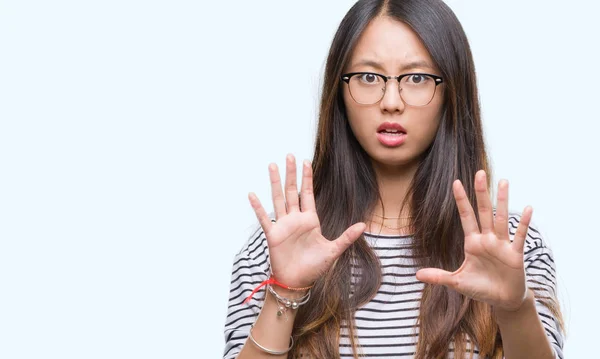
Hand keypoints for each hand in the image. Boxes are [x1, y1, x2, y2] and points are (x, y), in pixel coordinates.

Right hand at [248, 154, 365, 288]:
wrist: (298, 282)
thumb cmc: (314, 267)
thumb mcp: (333, 250)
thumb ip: (347, 237)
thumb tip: (364, 225)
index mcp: (310, 220)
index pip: (308, 194)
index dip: (307, 178)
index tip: (306, 161)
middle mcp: (296, 219)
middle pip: (292, 191)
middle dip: (292, 174)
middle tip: (289, 156)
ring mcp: (284, 225)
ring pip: (278, 199)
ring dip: (275, 183)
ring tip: (272, 166)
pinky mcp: (273, 235)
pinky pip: (264, 218)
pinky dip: (258, 207)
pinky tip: (252, 194)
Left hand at [416, 170, 530, 311]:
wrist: (503, 300)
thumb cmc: (481, 288)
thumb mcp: (457, 282)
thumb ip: (439, 276)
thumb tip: (417, 274)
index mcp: (472, 243)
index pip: (465, 217)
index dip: (461, 200)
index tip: (456, 182)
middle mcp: (487, 239)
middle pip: (483, 211)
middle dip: (481, 193)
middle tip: (479, 172)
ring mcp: (502, 245)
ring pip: (501, 218)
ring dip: (503, 201)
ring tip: (504, 181)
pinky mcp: (515, 254)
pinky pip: (520, 236)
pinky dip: (524, 223)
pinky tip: (528, 208)